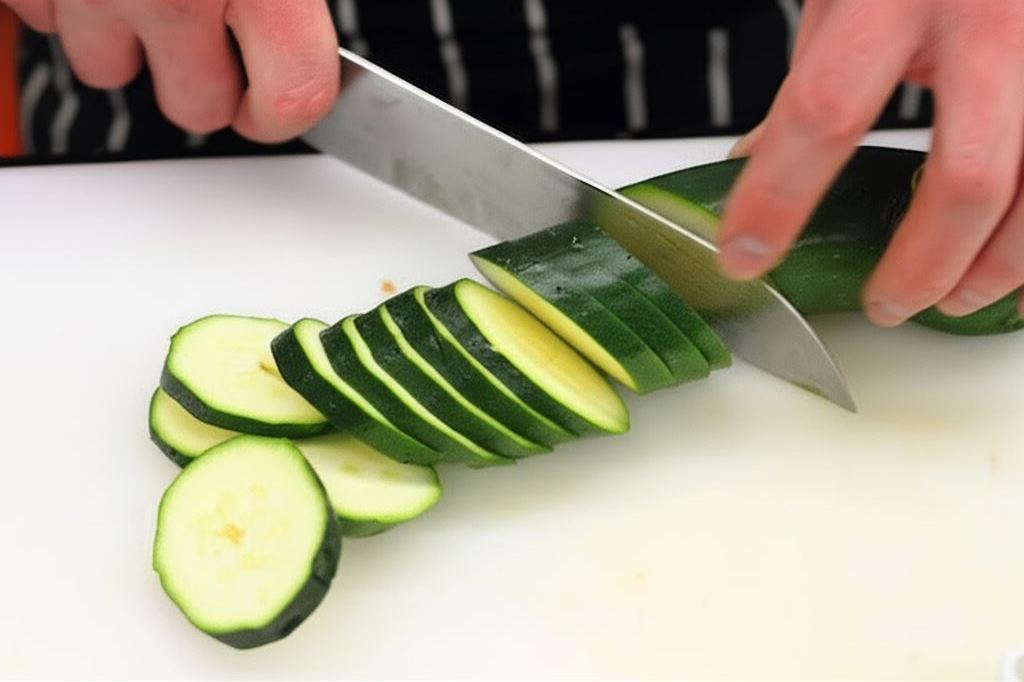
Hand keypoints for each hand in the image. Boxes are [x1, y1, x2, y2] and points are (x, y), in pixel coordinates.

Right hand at [3, 0, 339, 142]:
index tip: (276, 105)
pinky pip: (48, 20)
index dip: (286, 112)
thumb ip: (284, 0)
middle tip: (208, 31)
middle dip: (205, 82)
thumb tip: (300, 37)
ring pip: (110, 70)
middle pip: (196, 109)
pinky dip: (70, 3)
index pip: (292, 99)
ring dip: (127, 40)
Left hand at [719, 0, 1023, 325]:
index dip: (777, 197)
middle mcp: (991, 18)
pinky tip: (1013, 268)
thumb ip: (811, 81)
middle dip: (921, 264)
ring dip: (997, 267)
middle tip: (884, 304)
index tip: (743, 255)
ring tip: (952, 301)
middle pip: (967, 178)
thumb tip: (754, 164)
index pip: (824, 112)